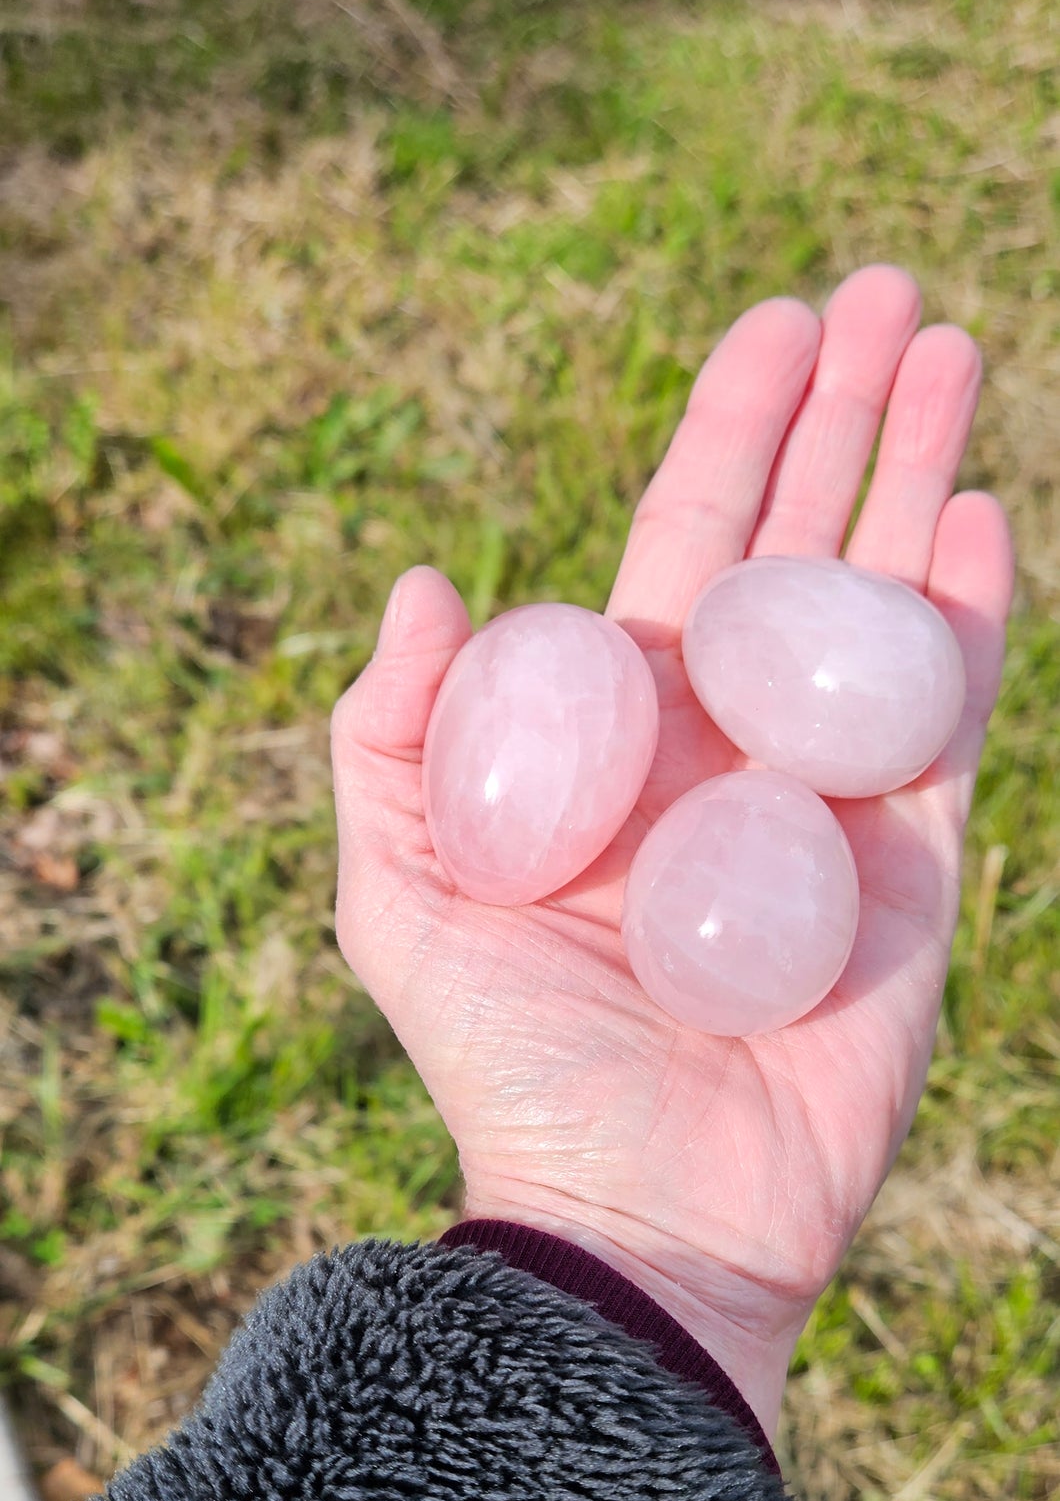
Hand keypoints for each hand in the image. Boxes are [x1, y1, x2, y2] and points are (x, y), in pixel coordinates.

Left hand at [331, 266, 1013, 1438]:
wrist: (635, 1211)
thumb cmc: (509, 1062)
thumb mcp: (400, 893)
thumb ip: (391, 736)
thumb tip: (430, 580)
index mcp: (623, 729)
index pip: (687, 538)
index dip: (734, 425)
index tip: (782, 318)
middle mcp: (734, 742)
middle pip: (802, 542)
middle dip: (849, 413)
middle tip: (898, 290)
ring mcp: (831, 799)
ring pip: (887, 602)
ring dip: (923, 474)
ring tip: (960, 349)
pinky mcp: (912, 873)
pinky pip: (950, 724)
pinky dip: (972, 622)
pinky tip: (982, 520)